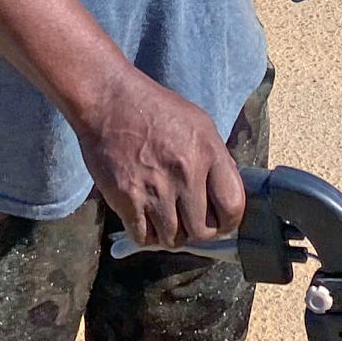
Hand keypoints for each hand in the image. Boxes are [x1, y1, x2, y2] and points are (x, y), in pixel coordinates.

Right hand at [75, 65, 245, 249]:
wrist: (109, 101)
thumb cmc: (155, 110)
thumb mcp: (198, 124)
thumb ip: (215, 160)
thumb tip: (224, 196)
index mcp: (208, 152)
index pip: (233, 206)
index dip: (229, 222)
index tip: (220, 223)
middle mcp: (185, 173)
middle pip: (202, 231)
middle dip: (197, 232)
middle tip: (188, 222)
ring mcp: (155, 189)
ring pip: (172, 239)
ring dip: (170, 234)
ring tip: (164, 217)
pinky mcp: (127, 199)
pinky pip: (143, 237)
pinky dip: (145, 234)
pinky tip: (144, 217)